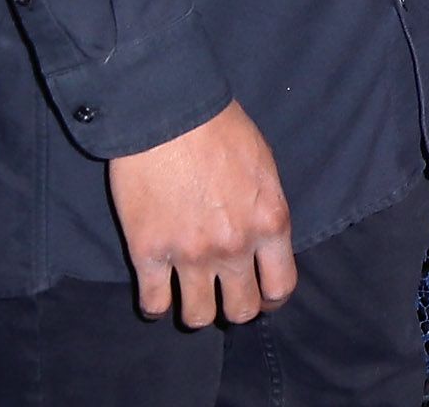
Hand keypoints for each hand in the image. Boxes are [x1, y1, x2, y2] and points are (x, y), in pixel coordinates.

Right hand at [105, 101, 294, 327]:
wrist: (168, 111)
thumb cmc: (220, 128)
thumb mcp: (264, 166)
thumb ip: (266, 210)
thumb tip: (262, 239)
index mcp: (270, 221)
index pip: (281, 286)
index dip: (270, 299)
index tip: (260, 296)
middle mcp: (234, 246)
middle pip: (241, 311)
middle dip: (234, 308)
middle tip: (223, 294)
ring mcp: (190, 254)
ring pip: (198, 316)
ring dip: (196, 310)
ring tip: (189, 294)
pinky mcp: (148, 252)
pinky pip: (153, 304)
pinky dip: (155, 306)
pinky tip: (157, 293)